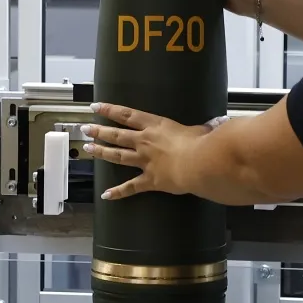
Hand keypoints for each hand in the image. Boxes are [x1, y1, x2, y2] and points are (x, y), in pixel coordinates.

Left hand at [79, 103, 208, 198]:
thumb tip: (217, 122)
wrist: (199, 163)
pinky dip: (118, 192)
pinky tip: (106, 194)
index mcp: (155, 125)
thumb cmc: (201, 144)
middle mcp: (145, 141)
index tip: (95, 107)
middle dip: (99, 131)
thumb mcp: (202, 129)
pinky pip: (130, 187)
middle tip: (85, 129)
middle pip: (116, 134)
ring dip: (101, 152)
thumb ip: (204, 126)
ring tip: (87, 149)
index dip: (109, 110)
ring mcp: (144, 160)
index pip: (127, 114)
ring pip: (117, 155)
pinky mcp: (149, 180)